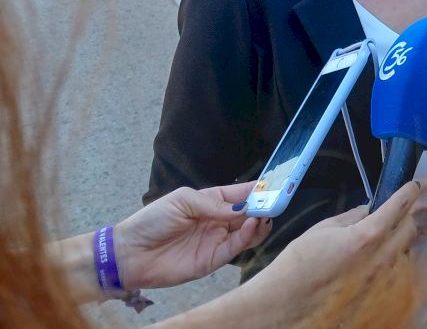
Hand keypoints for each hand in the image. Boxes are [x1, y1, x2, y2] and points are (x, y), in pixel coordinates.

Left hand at [115, 182, 270, 289]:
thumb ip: (214, 203)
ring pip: (249, 231)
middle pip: (250, 212)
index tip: (278, 184)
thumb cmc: (152, 221)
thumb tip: (242, 207)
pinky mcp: (214, 260)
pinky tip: (253, 224)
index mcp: (212, 201)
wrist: (130, 254)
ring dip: (260, 221)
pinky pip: (237, 247)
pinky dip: (249, 236)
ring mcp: (217, 240)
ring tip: (265, 213)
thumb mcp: (183, 200)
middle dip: (265, 205)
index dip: (259, 189)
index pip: (242, 193)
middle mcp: (219, 220)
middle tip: (278, 199)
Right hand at [222, 175, 426, 323]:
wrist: (284, 309)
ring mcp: (384, 276)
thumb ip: (355, 215)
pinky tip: (418, 239)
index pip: (406, 200)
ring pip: (414, 242)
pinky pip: (403, 263)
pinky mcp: (380, 291)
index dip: (426, 185)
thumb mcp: (324, 229)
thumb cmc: (297, 268)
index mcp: (368, 234)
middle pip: (419, 220)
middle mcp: (382, 256)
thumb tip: (373, 208)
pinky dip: (412, 246)